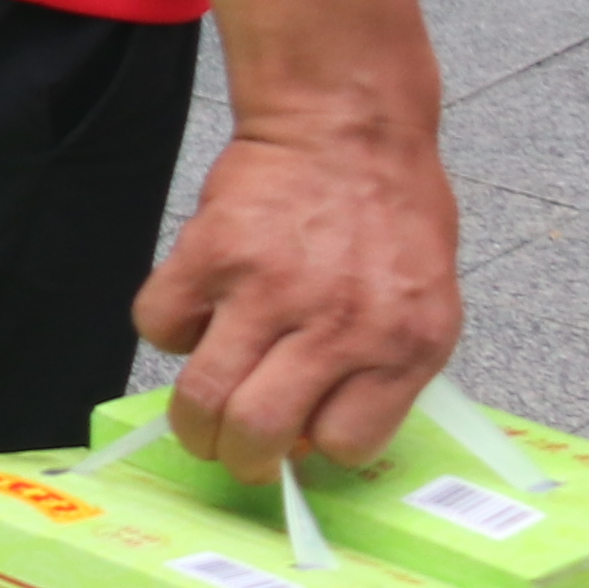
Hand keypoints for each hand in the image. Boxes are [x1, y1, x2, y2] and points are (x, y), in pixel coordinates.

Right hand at [137, 120, 460, 478]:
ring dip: (193, 423)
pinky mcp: (209, 253)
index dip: (319, 446)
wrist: (348, 127)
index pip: (347, 443)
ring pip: (203, 395)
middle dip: (241, 460)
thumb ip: (384, 365)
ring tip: (199, 419)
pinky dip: (169, 332)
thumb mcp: (427, 301)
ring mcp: (268, 290)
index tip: (306, 436)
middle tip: (236, 454)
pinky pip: (162, 324)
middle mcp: (338, 326)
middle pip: (261, 433)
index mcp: (406, 345)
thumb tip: (316, 424)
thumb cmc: (396, 213)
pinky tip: (194, 316)